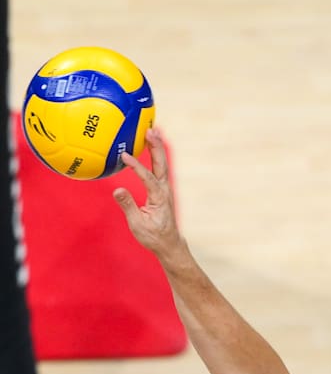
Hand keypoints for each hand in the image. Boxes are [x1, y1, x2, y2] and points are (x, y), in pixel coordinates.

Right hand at [113, 128, 184, 262]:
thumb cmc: (153, 236)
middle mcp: (164, 190)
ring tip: (151, 130)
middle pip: (161, 164)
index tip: (124, 155)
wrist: (168, 243)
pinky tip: (150, 144)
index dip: (136, 166)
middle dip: (155, 147)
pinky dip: (155, 154)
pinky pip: (158, 167)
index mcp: (159, 198)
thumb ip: (128, 206)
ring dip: (156, 147)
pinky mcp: (161, 188)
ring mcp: (164, 188)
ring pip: (161, 163)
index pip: (148, 178)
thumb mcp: (138, 225)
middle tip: (150, 130)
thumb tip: (118, 190)